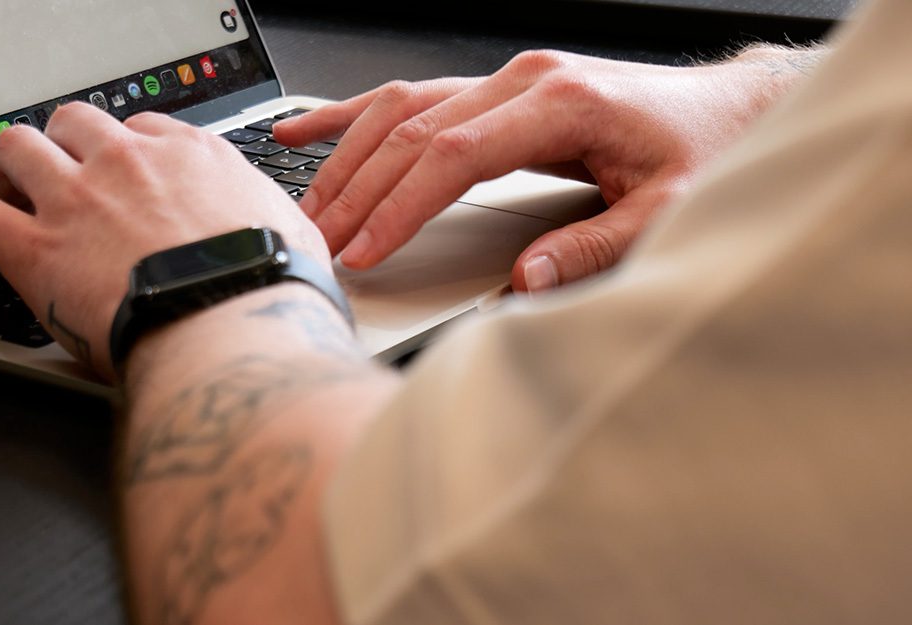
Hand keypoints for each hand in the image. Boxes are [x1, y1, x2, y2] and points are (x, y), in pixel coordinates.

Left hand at [0, 103, 326, 378]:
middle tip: (68, 183)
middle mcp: (131, 163)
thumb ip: (278, 221)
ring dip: (12, 172)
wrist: (236, 324)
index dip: (129, 155)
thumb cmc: (273, 289)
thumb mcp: (298, 236)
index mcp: (194, 158)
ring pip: (17, 147)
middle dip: (68, 148)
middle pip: (76, 122)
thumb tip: (289, 238)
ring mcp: (79, 198)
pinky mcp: (37, 247)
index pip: (144, 130)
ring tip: (15, 202)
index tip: (127, 181)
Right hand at [273, 49, 790, 290]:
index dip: (402, 205)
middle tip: (322, 242)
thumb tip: (524, 283)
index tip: (367, 248)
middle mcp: (525, 81)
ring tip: (311, 206)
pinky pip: (412, 97)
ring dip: (349, 158)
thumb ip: (593, 247)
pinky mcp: (498, 91)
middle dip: (360, 192)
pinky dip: (356, 116)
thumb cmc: (696, 150)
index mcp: (561, 103)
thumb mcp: (663, 210)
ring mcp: (507, 80)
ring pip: (402, 110)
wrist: (720, 110)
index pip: (455, 154)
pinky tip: (312, 130)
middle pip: (416, 131)